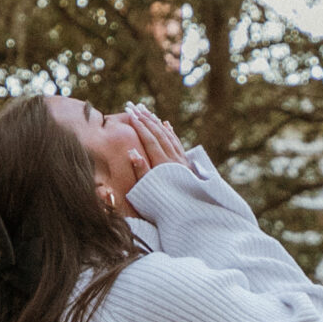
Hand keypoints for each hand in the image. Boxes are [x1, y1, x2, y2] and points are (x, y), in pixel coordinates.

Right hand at [117, 103, 186, 218]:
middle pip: (159, 134)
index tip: (131, 114)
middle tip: (134, 106)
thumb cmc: (165, 206)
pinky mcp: (187, 165)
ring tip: (146, 111)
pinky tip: (166, 124)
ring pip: (169, 136)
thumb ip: (141, 172)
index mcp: (164, 165)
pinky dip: (171, 132)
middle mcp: (175, 160)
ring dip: (157, 122)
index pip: (150, 140)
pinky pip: (178, 143)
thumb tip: (132, 152)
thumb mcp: (149, 191)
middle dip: (146, 119)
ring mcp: (182, 161)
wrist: (191, 215)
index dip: (140, 126)